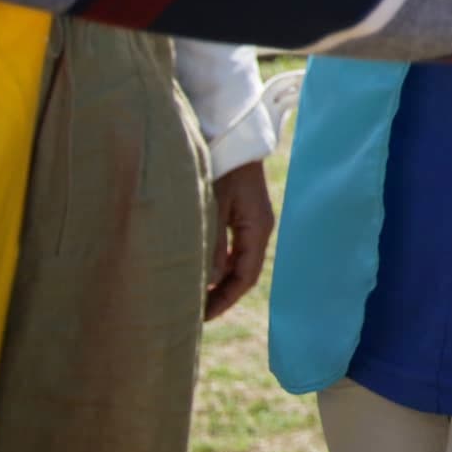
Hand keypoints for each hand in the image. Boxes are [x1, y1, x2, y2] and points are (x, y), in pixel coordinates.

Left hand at [203, 159, 274, 320]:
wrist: (230, 134)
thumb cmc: (221, 167)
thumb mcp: (214, 206)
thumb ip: (214, 244)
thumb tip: (212, 281)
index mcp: (258, 228)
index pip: (246, 276)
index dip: (226, 299)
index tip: (203, 317)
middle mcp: (257, 227)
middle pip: (243, 271)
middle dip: (222, 294)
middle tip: (194, 315)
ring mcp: (249, 219)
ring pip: (236, 260)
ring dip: (218, 280)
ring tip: (193, 296)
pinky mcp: (238, 212)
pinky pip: (230, 247)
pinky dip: (216, 263)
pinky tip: (198, 269)